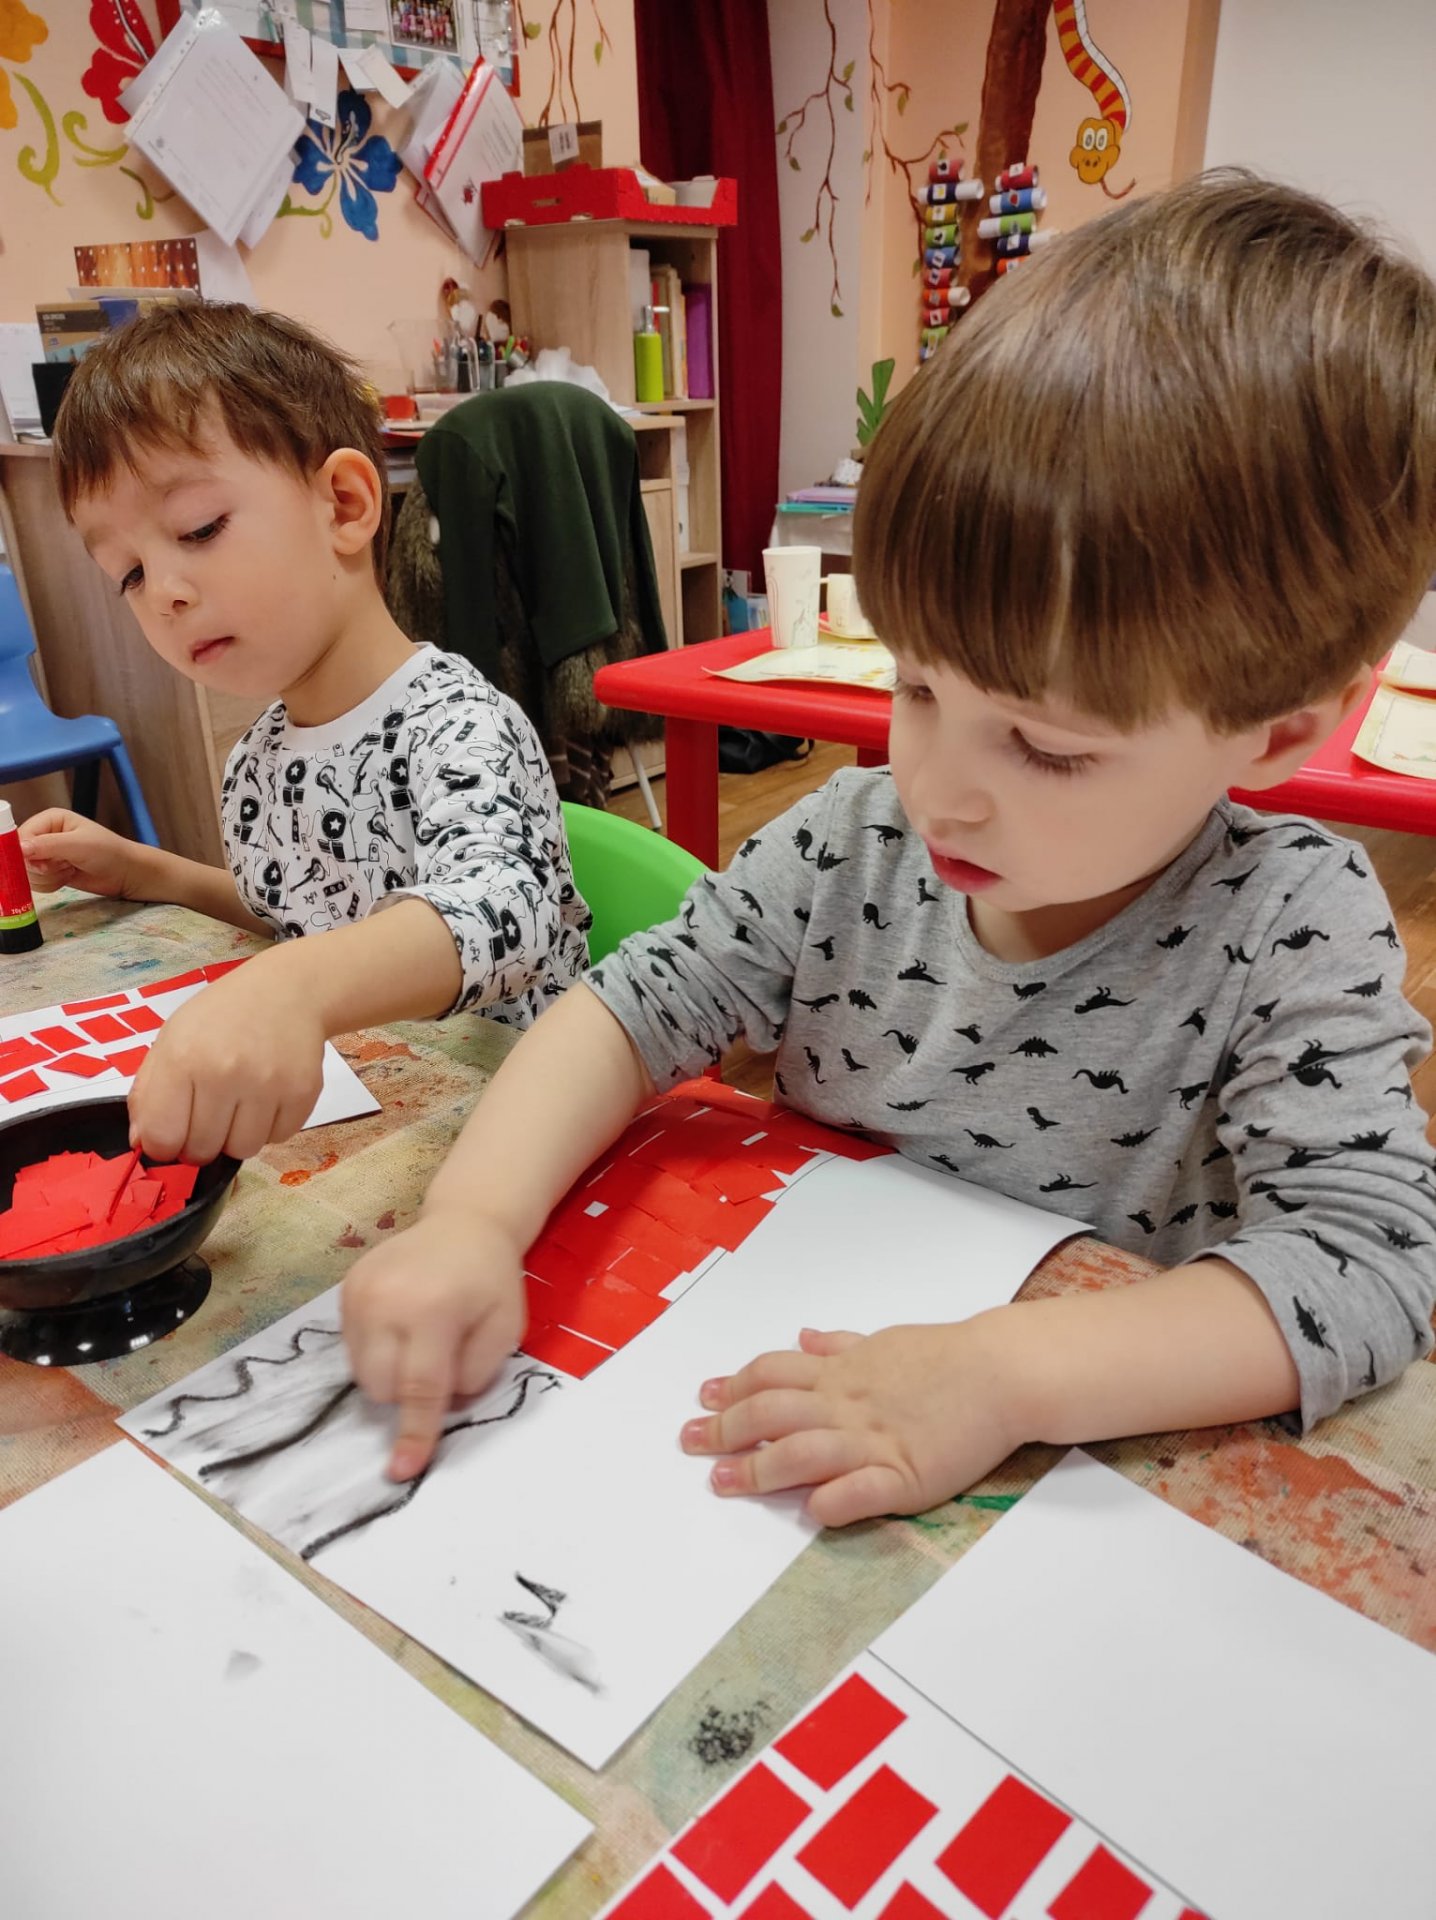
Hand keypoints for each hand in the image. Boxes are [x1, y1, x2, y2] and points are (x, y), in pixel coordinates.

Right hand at [20, 808, 148, 898]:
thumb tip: (20, 848)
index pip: (21, 835)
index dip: (25, 852)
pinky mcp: (50, 871)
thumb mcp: (78, 845)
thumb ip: (48, 845)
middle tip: (64, 865)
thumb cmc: (108, 852)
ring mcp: (47, 855)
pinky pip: (37, 882)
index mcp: (50, 819)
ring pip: (27, 872)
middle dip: (41, 866)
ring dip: (48, 876)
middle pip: (20, 856)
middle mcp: (45, 835)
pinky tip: (68, 876)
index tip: (42, 862)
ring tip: (69, 869)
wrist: (126, 873)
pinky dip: (51, 884)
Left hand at [128, 967, 325, 1162]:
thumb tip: (142, 1143)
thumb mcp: (171, 1039)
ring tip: (239, 1104)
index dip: (162, 1145)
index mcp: (182, 1058)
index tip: (172, 1135)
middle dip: (200, 1142)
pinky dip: (270, 1127)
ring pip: (243, 1151)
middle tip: (208, 1115)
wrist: (288, 990)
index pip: (162, 1137)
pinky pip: (278, 1138)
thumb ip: (148, 1092)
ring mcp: (267, 1085)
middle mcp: (224, 1074)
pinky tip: (266, 1097)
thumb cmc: (222, 1015)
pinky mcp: (303, 1092)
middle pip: (202, 1150)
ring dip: (237, 1137)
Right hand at [342, 1209, 526, 1481]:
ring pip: (361, 1373)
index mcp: (433, 1310)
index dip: (414, 1432)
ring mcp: (359, 1293)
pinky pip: (351, 1349)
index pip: (420, 1387)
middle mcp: (386, 1301)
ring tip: (423, 1338)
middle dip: (409, 1394)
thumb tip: (440, 1407)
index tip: (403, 1470)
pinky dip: (377, 1352)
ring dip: (391, 1375)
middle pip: (382, 1386)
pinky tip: (403, 1324)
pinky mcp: (346, 1290)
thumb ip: (475, 1374)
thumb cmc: (492, 1280)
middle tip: (441, 1358)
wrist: (464, 1222)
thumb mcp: (505, 1329)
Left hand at [679, 1315, 1029, 1526]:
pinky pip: (860, 1490)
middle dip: (724, 1429)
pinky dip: (831, 1501)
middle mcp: (847, 1405)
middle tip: (689, 1442)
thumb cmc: (946, 1357)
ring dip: (757, 1468)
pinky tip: (809, 1512)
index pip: (772, 1376)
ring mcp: (874, 1441)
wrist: (1001, 1371)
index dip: (733, 1387)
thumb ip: (841, 1346)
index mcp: (843, 1373)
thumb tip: (803, 1339)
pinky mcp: (906, 1475)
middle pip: (772, 1413)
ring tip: (721, 1482)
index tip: (703, 1398)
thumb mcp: (884, 1341)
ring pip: (802, 1452)